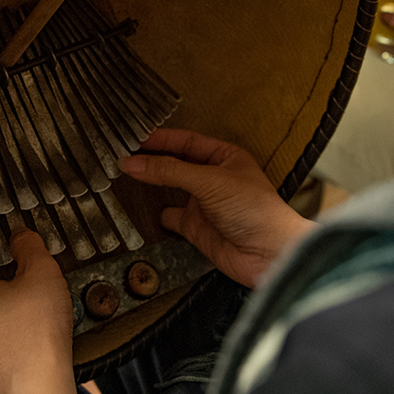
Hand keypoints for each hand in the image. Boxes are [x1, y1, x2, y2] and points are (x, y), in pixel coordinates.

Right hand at [117, 129, 316, 286]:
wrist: (268, 254)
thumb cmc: (256, 211)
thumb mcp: (210, 181)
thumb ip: (170, 171)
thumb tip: (135, 162)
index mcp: (225, 157)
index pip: (186, 141)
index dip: (161, 139)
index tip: (135, 138)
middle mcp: (214, 178)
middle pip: (176, 163)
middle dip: (152, 160)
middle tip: (124, 154)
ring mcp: (205, 203)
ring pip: (171, 189)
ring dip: (152, 184)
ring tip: (125, 175)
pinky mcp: (197, 228)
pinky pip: (172, 217)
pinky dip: (158, 214)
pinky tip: (143, 209)